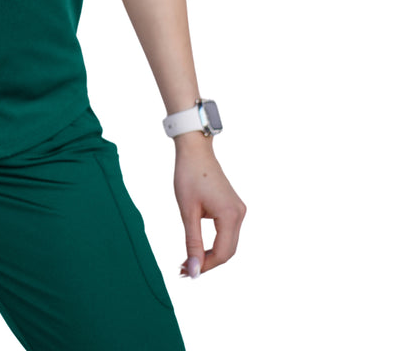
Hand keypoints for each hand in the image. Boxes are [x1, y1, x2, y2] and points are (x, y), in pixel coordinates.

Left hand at [172, 133, 246, 277]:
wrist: (195, 150)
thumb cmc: (189, 176)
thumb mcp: (187, 211)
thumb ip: (192, 242)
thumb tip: (193, 270)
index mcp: (230, 215)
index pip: (222, 253)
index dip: (205, 266)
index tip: (186, 273)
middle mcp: (239, 214)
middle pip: (228, 251)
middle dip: (207, 263)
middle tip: (185, 270)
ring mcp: (238, 210)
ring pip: (228, 244)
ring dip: (210, 255)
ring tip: (188, 262)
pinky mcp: (233, 207)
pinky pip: (227, 233)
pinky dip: (214, 243)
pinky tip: (198, 248)